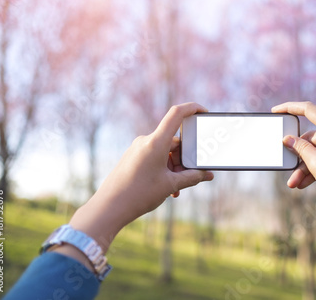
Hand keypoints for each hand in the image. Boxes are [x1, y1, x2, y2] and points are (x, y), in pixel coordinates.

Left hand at [65, 102, 213, 252]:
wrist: (108, 207)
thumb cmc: (139, 194)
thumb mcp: (170, 185)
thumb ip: (192, 177)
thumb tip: (207, 175)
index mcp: (156, 142)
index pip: (177, 114)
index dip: (193, 108)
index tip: (204, 112)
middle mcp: (146, 141)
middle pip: (174, 141)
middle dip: (185, 159)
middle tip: (189, 177)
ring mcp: (138, 149)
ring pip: (165, 152)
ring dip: (175, 168)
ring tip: (175, 189)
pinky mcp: (133, 157)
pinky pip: (155, 157)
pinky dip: (164, 169)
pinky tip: (166, 188)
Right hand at [272, 101, 315, 220]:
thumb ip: (300, 149)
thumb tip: (289, 139)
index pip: (308, 110)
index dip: (290, 108)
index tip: (276, 111)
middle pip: (311, 137)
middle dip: (297, 154)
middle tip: (286, 165)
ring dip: (304, 167)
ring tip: (294, 183)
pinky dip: (315, 169)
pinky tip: (303, 184)